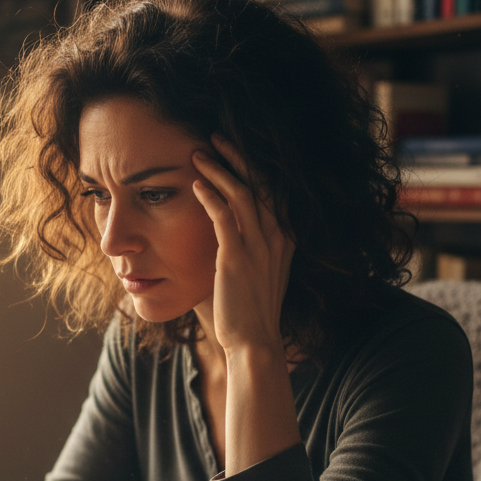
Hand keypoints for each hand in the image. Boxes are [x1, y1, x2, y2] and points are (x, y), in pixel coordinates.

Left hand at [191, 136, 294, 357]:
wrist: (254, 343)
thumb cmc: (250, 313)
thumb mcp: (259, 275)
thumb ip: (251, 250)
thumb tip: (231, 235)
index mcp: (285, 239)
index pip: (273, 190)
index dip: (253, 165)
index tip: (233, 149)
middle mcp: (277, 237)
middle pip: (261, 182)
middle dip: (237, 156)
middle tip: (215, 137)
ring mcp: (259, 247)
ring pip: (243, 193)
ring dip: (219, 170)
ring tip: (198, 154)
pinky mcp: (236, 258)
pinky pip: (224, 217)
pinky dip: (210, 196)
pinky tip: (196, 184)